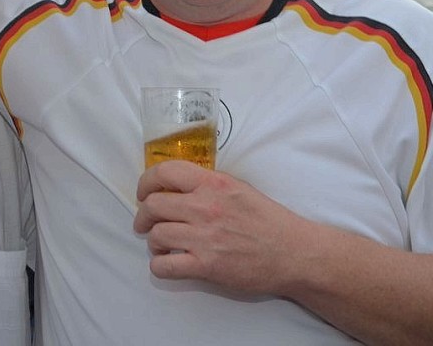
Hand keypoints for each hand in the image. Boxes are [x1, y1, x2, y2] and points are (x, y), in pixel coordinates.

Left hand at [134, 160, 304, 294]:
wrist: (294, 253)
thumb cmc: (268, 220)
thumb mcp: (238, 187)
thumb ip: (207, 184)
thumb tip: (176, 184)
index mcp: (213, 184)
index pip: (165, 172)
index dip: (146, 181)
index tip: (143, 192)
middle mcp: (205, 208)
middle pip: (153, 205)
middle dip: (143, 215)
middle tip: (145, 222)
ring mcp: (204, 238)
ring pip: (156, 235)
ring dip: (153, 241)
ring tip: (161, 244)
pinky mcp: (206, 266)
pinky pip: (164, 266)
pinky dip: (159, 266)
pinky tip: (167, 263)